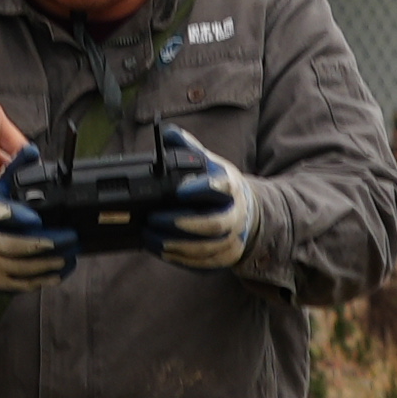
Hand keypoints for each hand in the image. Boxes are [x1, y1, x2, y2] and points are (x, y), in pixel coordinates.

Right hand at [0, 175, 70, 291]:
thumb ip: (14, 169)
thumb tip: (32, 151)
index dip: (14, 216)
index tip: (35, 219)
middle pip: (12, 245)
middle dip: (44, 243)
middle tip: (70, 237)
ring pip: (20, 267)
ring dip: (49, 263)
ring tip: (71, 254)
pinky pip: (21, 283)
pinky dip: (43, 279)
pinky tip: (60, 272)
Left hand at [149, 129, 262, 273]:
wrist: (247, 212)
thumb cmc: (220, 186)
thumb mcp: (210, 164)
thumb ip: (189, 149)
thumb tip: (168, 132)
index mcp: (231, 187)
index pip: (222, 187)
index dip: (201, 189)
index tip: (178, 191)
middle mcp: (235, 215)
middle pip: (214, 225)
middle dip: (181, 224)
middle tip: (153, 219)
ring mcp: (233, 239)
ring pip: (207, 249)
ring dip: (176, 245)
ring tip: (149, 237)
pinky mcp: (226, 257)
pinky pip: (204, 264)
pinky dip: (181, 260)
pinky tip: (161, 251)